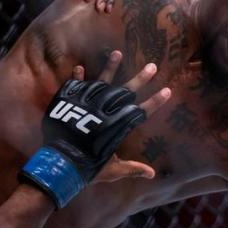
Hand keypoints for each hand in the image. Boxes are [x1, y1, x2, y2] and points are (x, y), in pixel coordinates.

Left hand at [20, 50, 169, 207]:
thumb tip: (152, 174)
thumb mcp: (112, 170)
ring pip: (101, 81)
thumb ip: (131, 168)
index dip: (155, 102)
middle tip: (152, 66)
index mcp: (117, 127)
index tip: (167, 91)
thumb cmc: (88, 169)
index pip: (141, 112)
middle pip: (126, 91)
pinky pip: (74, 85)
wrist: (60, 164)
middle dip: (141, 79)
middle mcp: (104, 111)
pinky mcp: (70, 103)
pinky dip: (77, 77)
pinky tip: (80, 67)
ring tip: (117, 52)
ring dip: (110, 67)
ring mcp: (87, 104)